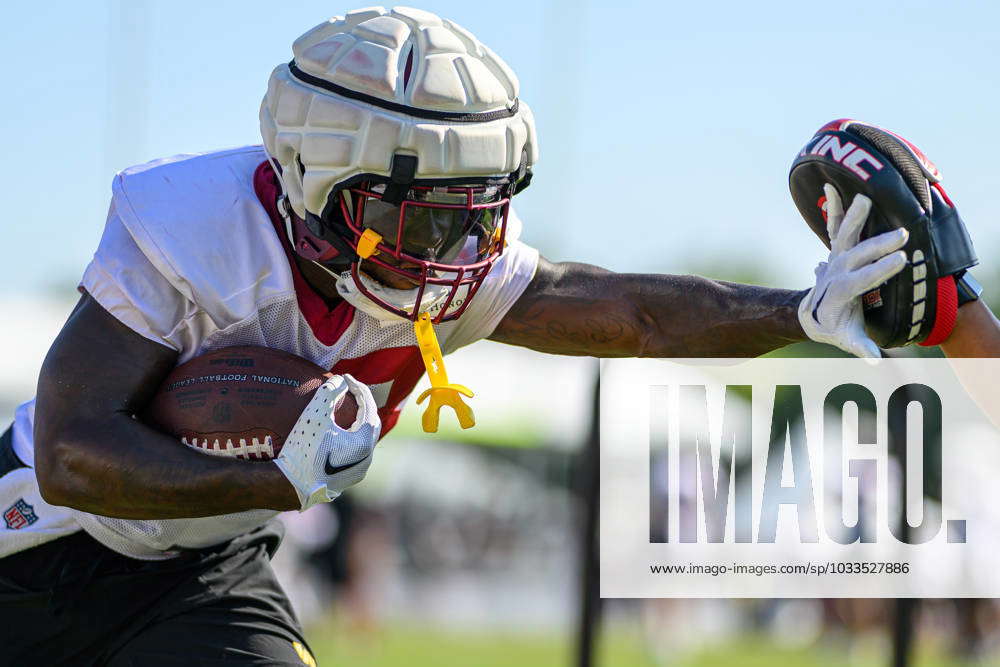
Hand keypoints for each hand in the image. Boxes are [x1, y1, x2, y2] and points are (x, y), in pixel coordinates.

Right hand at [273, 374, 380, 509]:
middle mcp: (366, 459)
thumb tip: (340, 380)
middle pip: (371, 424)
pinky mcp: (346, 479)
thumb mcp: (314, 416)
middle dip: (363, 404)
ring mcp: (357, 471)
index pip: (368, 408)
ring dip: (358, 422)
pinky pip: (354, 452)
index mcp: (363, 443)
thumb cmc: (302, 450)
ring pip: (364, 440)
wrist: (288, 486)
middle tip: (351, 391)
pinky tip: (337, 431)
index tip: (346, 377)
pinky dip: (351, 437)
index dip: (359, 389)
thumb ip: (329, 393)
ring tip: (347, 408)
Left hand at [798, 184, 908, 357]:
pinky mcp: (836, 249)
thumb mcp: (848, 340)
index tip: (902, 261)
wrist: (812, 315)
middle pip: (857, 255)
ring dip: (853, 217)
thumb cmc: (836, 328)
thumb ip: (860, 348)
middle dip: (879, 245)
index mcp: (841, 292)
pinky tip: (829, 187)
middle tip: (902, 236)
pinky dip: (832, 207)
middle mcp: (836, 271)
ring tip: (864, 198)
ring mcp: (835, 257)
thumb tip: (873, 360)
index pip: (862, 280)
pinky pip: (832, 225)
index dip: (880, 271)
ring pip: (843, 234)